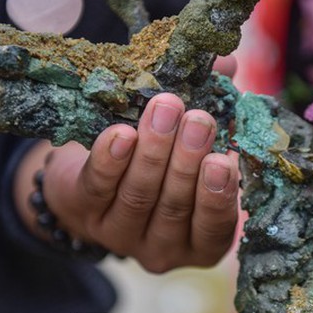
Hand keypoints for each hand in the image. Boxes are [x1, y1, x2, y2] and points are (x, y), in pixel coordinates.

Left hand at [15, 93, 239, 272]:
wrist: (99, 174)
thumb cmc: (162, 158)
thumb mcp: (192, 139)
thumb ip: (216, 105)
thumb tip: (226, 64)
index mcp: (201, 240)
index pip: (214, 227)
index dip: (219, 195)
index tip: (223, 158)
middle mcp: (163, 249)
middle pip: (174, 208)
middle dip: (186, 161)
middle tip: (197, 119)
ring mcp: (121, 236)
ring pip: (138, 196)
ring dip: (153, 151)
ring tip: (165, 108)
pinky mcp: (85, 214)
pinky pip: (98, 187)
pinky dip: (110, 159)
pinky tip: (121, 132)